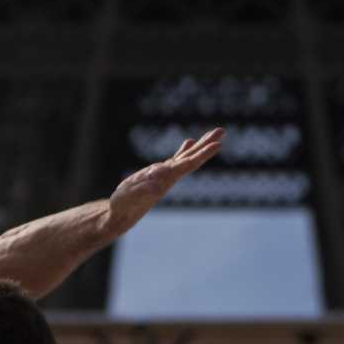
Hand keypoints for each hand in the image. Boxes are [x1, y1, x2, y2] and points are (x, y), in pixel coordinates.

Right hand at [107, 128, 222, 235]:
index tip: (218, 144)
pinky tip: (190, 142)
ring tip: (214, 132)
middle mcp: (170, 176)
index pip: (188, 164)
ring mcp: (165, 174)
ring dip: (200, 145)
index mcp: (165, 179)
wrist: (122, 214)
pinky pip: (175, 158)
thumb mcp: (131, 197)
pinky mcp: (158, 173)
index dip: (202, 154)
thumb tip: (156, 186)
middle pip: (192, 158)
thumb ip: (143, 191)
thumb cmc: (125, 205)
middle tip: (221, 130)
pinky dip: (184, 150)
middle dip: (206, 145)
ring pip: (186, 157)